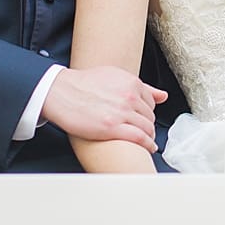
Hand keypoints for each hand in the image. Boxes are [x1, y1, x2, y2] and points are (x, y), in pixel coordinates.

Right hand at [41, 65, 167, 151]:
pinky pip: (139, 138)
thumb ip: (142, 87)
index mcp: (132, 83)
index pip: (151, 102)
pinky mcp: (112, 128)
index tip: (144, 118)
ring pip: (147, 128)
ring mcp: (121, 112)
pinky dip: (147, 144)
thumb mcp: (115, 77)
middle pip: (150, 116)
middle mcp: (129, 97)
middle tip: (143, 130)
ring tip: (147, 140)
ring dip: (149, 136)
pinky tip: (149, 147)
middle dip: (148, 124)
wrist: (61, 92)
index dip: (148, 112)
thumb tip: (164, 96)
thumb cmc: (84, 84)